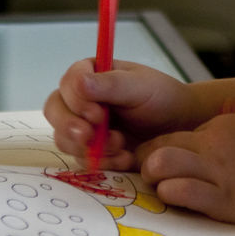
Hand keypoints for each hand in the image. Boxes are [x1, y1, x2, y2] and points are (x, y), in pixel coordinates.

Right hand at [44, 59, 197, 169]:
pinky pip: (82, 159)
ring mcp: (84, 125)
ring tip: (121, 145)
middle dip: (70, 126)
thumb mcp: (140, 86)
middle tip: (90, 137)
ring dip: (89, 146)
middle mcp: (81, 99)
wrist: (179, 126)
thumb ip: (111, 84)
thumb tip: (79, 82)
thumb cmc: (161, 97)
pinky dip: (102, 161)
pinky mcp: (91, 150)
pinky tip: (126, 158)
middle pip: (55, 112)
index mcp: (90, 74)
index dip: (76, 100)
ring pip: (64, 138)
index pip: (68, 84)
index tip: (97, 114)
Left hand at [138, 112, 234, 227]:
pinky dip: (170, 194)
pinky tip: (173, 199)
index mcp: (219, 126)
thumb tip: (188, 154)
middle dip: (145, 165)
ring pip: (162, 163)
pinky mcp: (225, 197)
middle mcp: (214, 143)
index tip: (152, 167)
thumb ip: (217, 141)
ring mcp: (218, 169)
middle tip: (149, 180)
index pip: (169, 135)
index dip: (154, 152)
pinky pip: (183, 191)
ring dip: (153, 177)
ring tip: (160, 190)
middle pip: (157, 146)